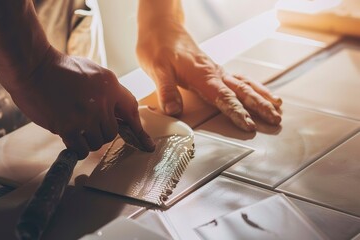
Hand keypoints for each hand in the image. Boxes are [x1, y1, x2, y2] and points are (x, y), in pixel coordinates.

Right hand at [10, 47, 154, 158]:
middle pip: (112, 132)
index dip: (138, 129)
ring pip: (98, 142)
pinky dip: (79, 149)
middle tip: (88, 126)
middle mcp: (102, 101)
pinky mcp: (69, 127)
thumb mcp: (91, 71)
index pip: (130, 109)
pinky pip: (82, 148)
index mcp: (110, 84)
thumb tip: (113, 112)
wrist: (33, 66)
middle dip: (101, 132)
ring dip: (89, 140)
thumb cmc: (58, 68)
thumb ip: (106, 90)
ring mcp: (86, 115)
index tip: (146, 144)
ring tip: (76, 129)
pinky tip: (72, 141)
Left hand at [137, 21, 281, 130]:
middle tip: (276, 120)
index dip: (236, 111)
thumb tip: (173, 111)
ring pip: (244, 84)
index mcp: (201, 75)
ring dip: (261, 97)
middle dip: (259, 106)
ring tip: (277, 109)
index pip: (223, 96)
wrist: (161, 26)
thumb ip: (166, 90)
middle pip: (241, 91)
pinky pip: (238, 78)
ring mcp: (215, 70)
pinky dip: (253, 87)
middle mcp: (213, 72)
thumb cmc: (157, 46)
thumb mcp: (155, 69)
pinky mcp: (212, 69)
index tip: (248, 125)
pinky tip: (261, 93)